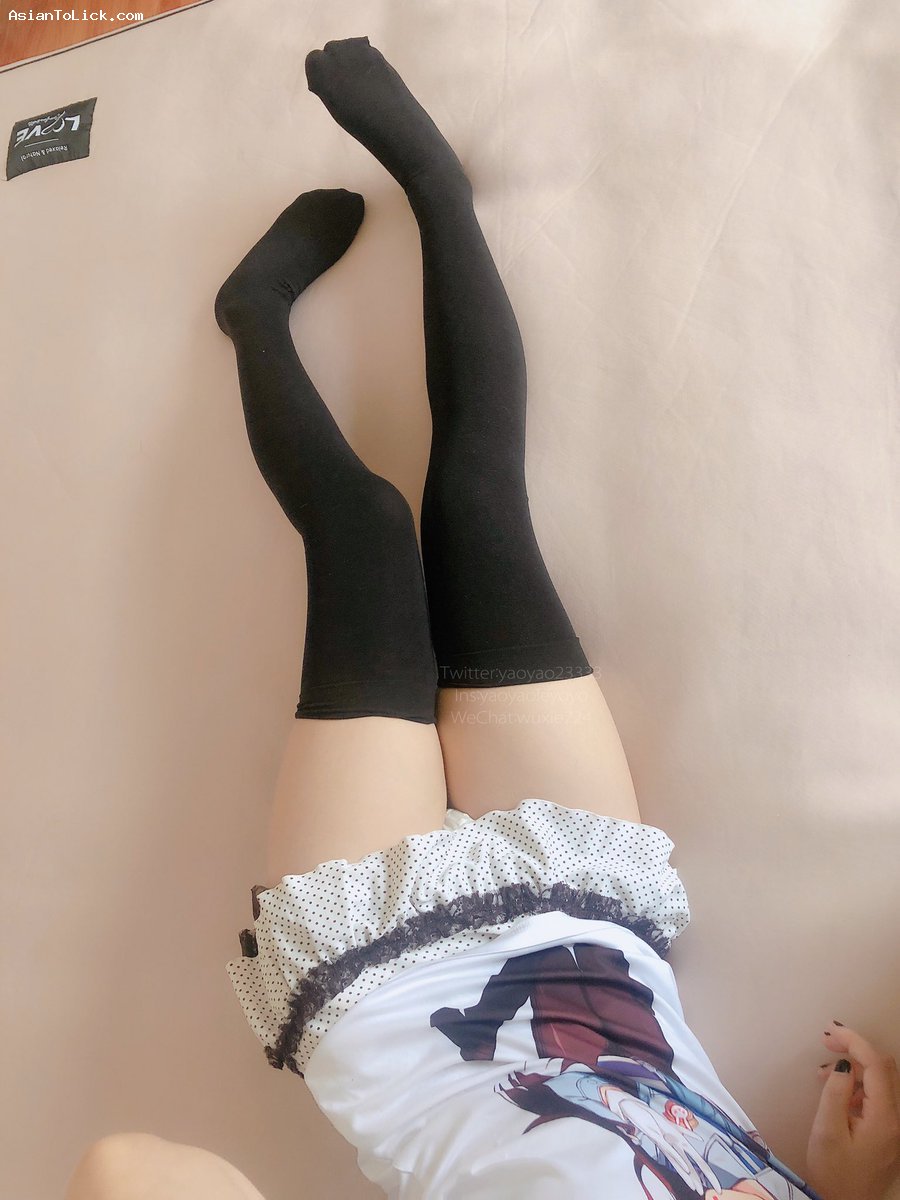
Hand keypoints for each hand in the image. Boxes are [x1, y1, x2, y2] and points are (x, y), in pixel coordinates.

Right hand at [806, 1020, 899, 1199]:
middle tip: (826, 1041)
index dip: (854, 1041)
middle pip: (884, 1067)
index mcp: (884, 1117)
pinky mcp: (886, 1131)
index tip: (830, 1031)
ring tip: (823, 1071)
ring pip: (881, 1080)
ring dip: (855, 1066)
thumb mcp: (827, 1131)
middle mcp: (896, 1118)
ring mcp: (894, 1125)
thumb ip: (835, 1092)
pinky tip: (836, 1091)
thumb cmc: (833, 1171)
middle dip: (856, 1048)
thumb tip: (842, 1063)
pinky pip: (877, 1096)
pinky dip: (858, 1083)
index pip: (876, 1065)